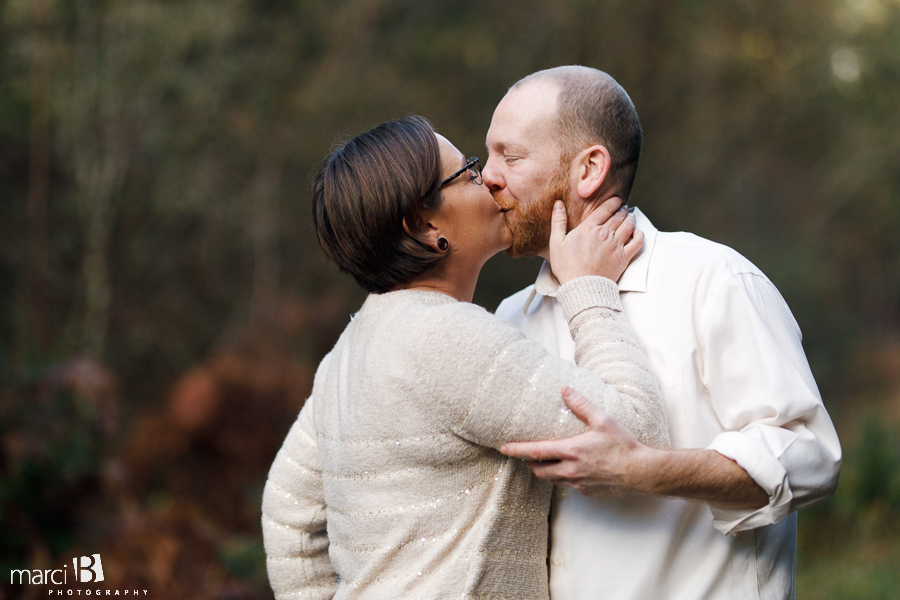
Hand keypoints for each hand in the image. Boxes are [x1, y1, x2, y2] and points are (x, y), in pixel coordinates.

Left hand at [500, 386, 652, 495]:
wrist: (640, 471)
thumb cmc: (622, 445)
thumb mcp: (602, 420)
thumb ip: (581, 405)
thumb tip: (565, 390)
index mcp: (571, 451)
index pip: (536, 452)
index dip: (517, 450)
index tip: (503, 448)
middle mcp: (570, 470)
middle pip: (538, 470)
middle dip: (529, 463)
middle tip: (526, 454)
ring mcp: (578, 484)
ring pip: (551, 480)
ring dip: (545, 471)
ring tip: (545, 460)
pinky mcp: (586, 492)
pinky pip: (566, 486)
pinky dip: (562, 478)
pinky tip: (569, 469)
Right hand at [548, 197, 643, 283]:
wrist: (582, 287)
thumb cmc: (567, 267)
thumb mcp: (556, 243)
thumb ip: (558, 221)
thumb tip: (558, 203)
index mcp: (589, 228)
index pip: (606, 208)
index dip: (613, 202)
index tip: (616, 200)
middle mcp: (605, 233)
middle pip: (619, 215)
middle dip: (622, 209)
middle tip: (623, 208)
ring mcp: (616, 245)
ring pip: (629, 225)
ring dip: (631, 218)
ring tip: (630, 217)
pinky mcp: (624, 257)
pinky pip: (638, 241)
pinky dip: (639, 234)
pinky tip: (636, 232)